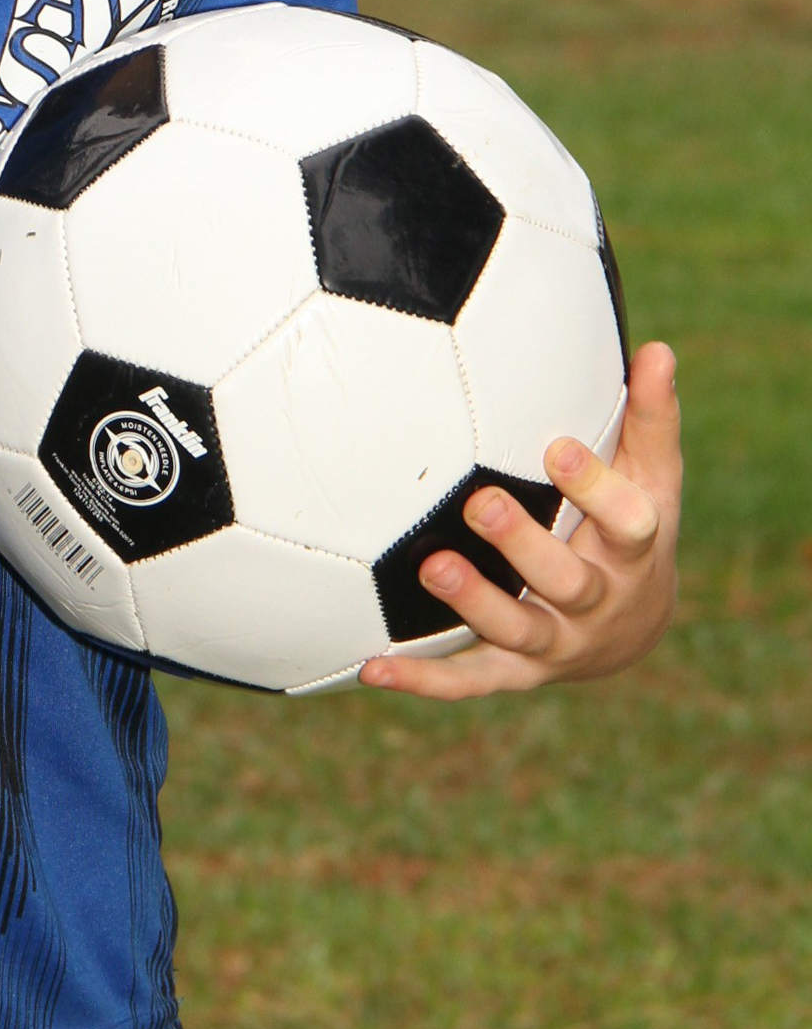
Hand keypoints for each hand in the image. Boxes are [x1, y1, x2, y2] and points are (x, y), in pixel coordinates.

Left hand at [359, 341, 680, 699]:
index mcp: (634, 550)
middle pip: (568, 581)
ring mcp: (557, 642)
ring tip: (431, 566)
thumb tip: (657, 349)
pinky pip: (470, 678)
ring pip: (518, 630)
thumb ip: (650, 418)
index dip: (594, 487)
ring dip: (474, 602)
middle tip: (480, 502)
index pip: (628, 522)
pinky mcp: (517, 669)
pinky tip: (372, 667)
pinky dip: (424, 678)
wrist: (631, 627)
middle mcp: (598, 601)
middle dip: (524, 545)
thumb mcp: (651, 477)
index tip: (556, 445)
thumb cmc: (630, 528)